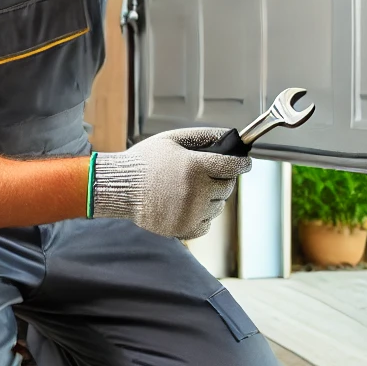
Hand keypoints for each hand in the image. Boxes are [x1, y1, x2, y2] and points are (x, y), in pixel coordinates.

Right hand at [90, 127, 250, 239]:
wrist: (120, 187)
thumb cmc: (146, 160)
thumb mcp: (173, 139)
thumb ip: (204, 136)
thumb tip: (231, 136)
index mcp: (195, 167)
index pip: (232, 166)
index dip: (243, 163)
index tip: (246, 162)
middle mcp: (196, 192)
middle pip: (227, 187)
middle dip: (222, 179)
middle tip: (208, 174)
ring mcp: (190, 213)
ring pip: (218, 206)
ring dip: (211, 197)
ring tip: (190, 189)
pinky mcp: (183, 229)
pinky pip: (207, 224)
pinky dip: (202, 215)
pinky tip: (186, 204)